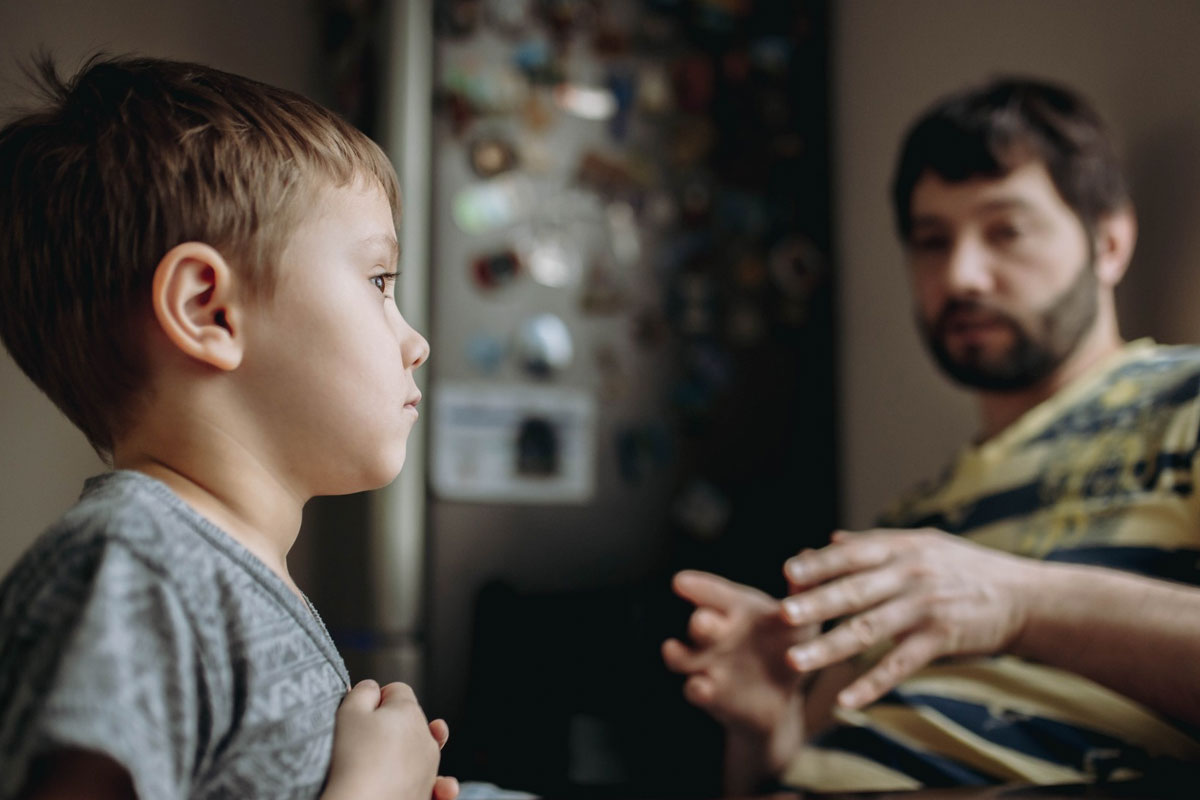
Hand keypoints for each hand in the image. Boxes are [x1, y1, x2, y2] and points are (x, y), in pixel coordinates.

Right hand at [323, 679, 455, 799]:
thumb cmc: (352, 760)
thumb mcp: (348, 713)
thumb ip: (363, 692)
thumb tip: (372, 688)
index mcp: (409, 712)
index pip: (396, 692)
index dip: (376, 701)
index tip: (361, 717)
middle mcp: (427, 737)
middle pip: (409, 722)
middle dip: (391, 727)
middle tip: (365, 742)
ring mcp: (430, 767)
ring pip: (419, 751)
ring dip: (405, 754)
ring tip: (383, 765)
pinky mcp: (428, 792)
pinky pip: (436, 784)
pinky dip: (435, 785)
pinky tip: (440, 786)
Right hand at [662, 570, 812, 736]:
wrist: (781, 695)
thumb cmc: (787, 646)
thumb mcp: (801, 622)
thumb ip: (802, 593)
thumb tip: (807, 550)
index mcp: (735, 610)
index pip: (713, 593)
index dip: (698, 587)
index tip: (681, 582)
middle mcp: (717, 633)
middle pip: (700, 624)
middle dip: (699, 622)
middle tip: (702, 620)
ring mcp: (708, 663)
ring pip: (683, 657)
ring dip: (679, 654)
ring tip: (673, 650)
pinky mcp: (709, 693)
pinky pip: (696, 690)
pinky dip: (697, 688)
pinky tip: (702, 686)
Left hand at [780, 529, 1036, 709]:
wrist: (1026, 598)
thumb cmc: (967, 569)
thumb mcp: (924, 544)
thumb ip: (875, 543)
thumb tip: (830, 539)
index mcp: (903, 548)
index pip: (853, 554)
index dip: (819, 563)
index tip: (787, 571)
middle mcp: (911, 575)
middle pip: (855, 591)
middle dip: (816, 603)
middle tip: (782, 615)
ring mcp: (925, 608)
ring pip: (868, 630)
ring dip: (829, 648)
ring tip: (796, 661)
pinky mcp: (940, 640)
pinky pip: (899, 666)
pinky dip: (871, 685)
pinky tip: (846, 701)